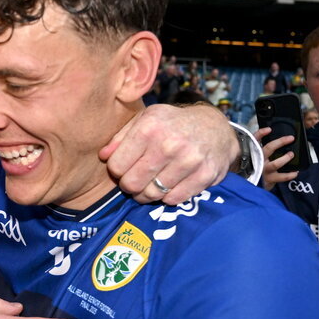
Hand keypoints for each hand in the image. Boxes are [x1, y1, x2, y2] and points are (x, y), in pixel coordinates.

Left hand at [99, 102, 234, 204]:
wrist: (215, 127)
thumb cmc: (172, 124)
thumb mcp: (146, 119)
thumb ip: (121, 137)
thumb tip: (103, 156)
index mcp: (150, 127)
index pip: (116, 166)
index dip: (117, 171)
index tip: (124, 168)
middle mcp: (169, 143)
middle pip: (132, 184)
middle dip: (129, 185)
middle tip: (136, 180)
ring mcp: (188, 160)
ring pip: (151, 195)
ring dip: (147, 194)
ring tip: (150, 184)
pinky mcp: (204, 175)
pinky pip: (173, 199)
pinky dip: (167, 196)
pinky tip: (169, 185)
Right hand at [256, 126, 298, 188]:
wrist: (251, 185)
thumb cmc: (256, 168)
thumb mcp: (255, 157)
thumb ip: (261, 148)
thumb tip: (272, 136)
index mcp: (254, 153)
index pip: (255, 140)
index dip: (261, 134)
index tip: (269, 129)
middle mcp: (258, 161)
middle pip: (268, 149)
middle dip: (280, 142)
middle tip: (291, 138)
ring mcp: (264, 170)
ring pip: (275, 163)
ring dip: (285, 158)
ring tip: (291, 154)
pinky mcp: (269, 179)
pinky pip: (281, 177)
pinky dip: (289, 174)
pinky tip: (295, 172)